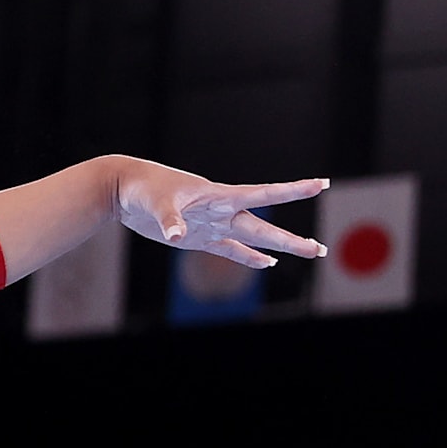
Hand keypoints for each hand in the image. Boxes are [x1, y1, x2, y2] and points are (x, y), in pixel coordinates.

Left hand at [112, 160, 328, 267]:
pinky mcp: (199, 238)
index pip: (265, 194)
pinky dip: (248, 257)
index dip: (293, 190)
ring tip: (308, 250)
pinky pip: (230, 249)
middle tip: (320, 249)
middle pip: (265, 227)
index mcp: (220, 196)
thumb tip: (177, 235)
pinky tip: (266, 264)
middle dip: (292, 239)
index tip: (321, 184)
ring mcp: (213, 225)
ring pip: (254, 238)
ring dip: (279, 247)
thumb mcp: (158, 202)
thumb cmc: (143, 189)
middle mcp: (222, 211)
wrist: (125, 190)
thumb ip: (171, 219)